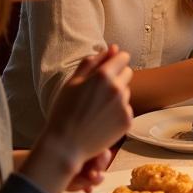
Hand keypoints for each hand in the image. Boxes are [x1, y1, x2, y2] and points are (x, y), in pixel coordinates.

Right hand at [24, 46, 132, 192]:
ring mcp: (124, 105)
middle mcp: (117, 89)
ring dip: (117, 95)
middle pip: (128, 73)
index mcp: (103, 76)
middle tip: (98, 91)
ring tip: (96, 108)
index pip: (123, 57)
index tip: (108, 68)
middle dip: (117, 77)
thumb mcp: (72, 82)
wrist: (65, 145)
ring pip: (126, 92)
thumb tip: (113, 47)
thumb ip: (93, 62)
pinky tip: (101, 120)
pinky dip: (117, 112)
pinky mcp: (127, 120)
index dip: (115, 61)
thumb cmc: (64, 111)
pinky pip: (126, 109)